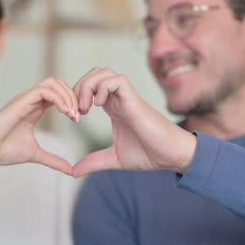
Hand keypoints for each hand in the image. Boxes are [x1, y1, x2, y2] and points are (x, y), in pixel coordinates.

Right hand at [0, 77, 78, 174]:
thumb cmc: (4, 150)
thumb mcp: (35, 154)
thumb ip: (53, 160)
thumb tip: (71, 170)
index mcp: (35, 108)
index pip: (58, 93)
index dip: (71, 102)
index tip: (77, 119)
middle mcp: (30, 100)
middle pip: (58, 83)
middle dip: (72, 96)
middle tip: (78, 115)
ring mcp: (25, 99)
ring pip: (52, 82)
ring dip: (67, 95)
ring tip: (72, 114)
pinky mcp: (20, 101)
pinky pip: (43, 90)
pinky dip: (58, 98)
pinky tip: (64, 112)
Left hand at [73, 67, 195, 176]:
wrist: (171, 156)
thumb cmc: (149, 154)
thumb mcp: (114, 159)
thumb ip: (94, 162)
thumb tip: (73, 172)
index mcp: (113, 108)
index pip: (90, 87)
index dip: (76, 97)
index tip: (74, 118)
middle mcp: (119, 99)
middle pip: (94, 74)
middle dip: (78, 88)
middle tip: (77, 111)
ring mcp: (127, 98)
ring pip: (103, 72)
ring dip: (88, 86)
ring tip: (86, 108)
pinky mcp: (135, 100)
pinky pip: (117, 80)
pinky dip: (102, 87)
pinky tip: (98, 106)